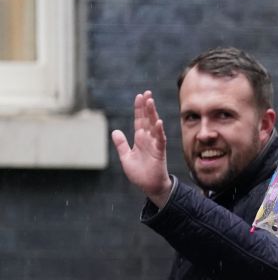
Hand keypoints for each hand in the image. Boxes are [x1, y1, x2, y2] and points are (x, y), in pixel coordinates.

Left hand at [111, 90, 172, 207]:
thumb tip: (115, 131)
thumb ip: (121, 144)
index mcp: (140, 139)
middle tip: (147, 93)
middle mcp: (148, 139)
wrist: (150, 186)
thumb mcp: (126, 157)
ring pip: (154, 126)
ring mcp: (154, 144)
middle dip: (147, 106)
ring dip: (152, 114)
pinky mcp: (159, 152)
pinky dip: (159, 131)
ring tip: (150, 101)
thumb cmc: (140, 173)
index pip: (139, 120)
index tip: (139, 96)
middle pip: (147, 119)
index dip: (139, 109)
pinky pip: (160, 139)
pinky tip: (158, 122)